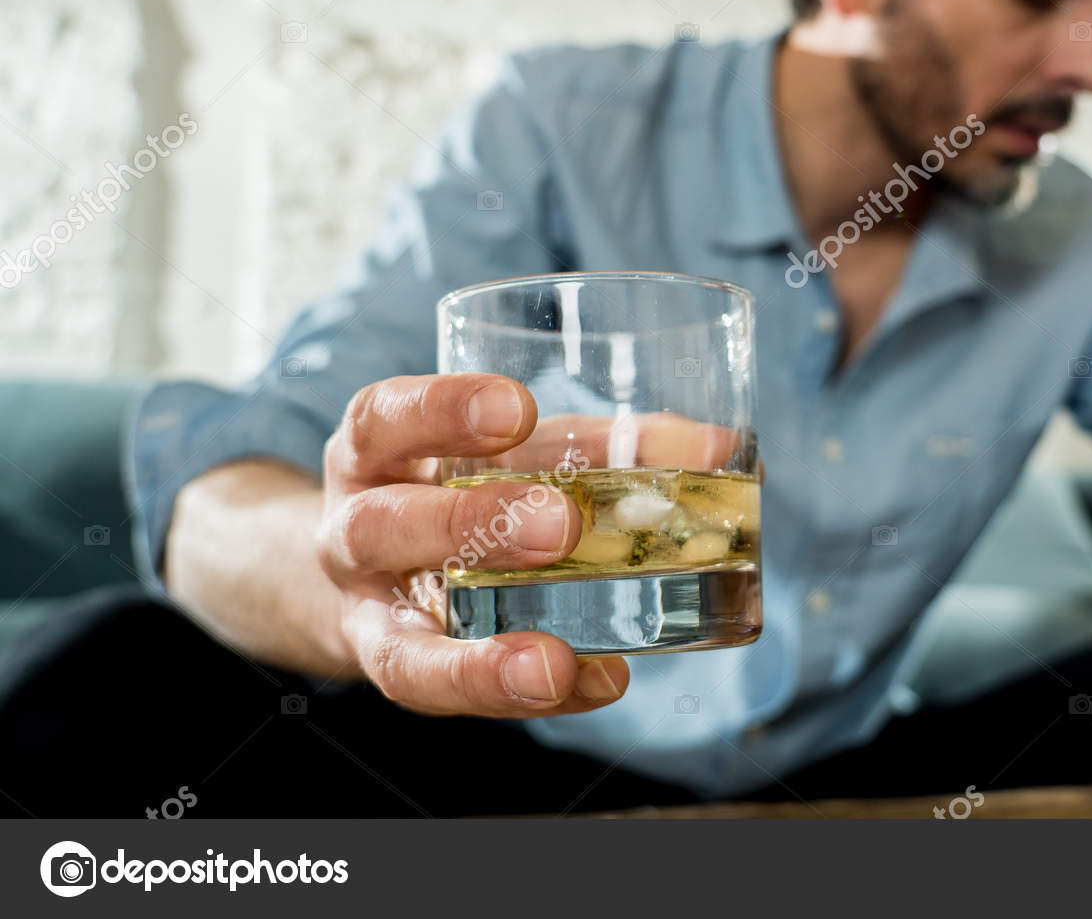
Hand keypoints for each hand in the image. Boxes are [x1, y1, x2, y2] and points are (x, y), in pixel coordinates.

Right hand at [315, 373, 628, 717]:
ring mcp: (373, 621)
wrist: (366, 578)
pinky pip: (452, 703)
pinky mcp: (405, 678)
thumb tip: (718, 446)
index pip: (387, 418)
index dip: (445, 410)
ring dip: (484, 658)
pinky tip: (596, 681)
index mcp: (376, 452)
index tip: (518, 407)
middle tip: (560, 526)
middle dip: (473, 525)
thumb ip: (593, 447)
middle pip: (383, 528)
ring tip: (554, 660)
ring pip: (399, 649)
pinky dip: (525, 696)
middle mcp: (354, 535)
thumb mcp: (504, 453)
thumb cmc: (455, 492)